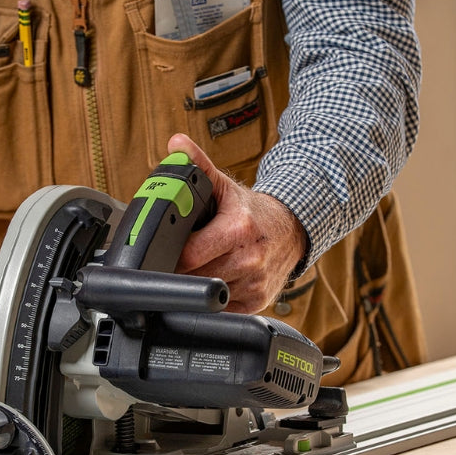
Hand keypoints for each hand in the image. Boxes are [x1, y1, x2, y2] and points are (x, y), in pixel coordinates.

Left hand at [167, 134, 306, 313]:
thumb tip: (175, 146)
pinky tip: (217, 280)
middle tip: (178, 261)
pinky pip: (225, 308)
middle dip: (182, 271)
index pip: (190, 254)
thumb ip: (197, 166)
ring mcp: (255, 283)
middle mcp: (250, 259)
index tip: (165, 252)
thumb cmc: (255, 213)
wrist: (291, 231)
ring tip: (200, 268)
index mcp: (239, 229)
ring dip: (199, 285)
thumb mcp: (225, 187)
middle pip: (196, 278)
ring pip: (209, 295)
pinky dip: (216, 299)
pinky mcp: (258, 301)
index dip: (171, 255)